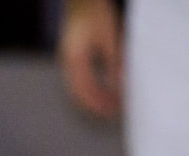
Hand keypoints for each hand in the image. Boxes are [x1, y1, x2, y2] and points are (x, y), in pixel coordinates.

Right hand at [58, 0, 123, 118]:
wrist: (82, 1)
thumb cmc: (96, 14)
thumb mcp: (110, 38)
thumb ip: (114, 62)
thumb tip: (121, 84)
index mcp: (75, 61)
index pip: (87, 91)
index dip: (101, 103)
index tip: (115, 111)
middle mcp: (67, 64)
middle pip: (79, 95)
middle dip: (96, 105)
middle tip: (114, 112)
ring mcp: (67, 62)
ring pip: (77, 90)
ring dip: (93, 98)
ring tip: (110, 103)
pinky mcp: (71, 58)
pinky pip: (78, 81)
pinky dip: (90, 89)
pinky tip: (103, 88)